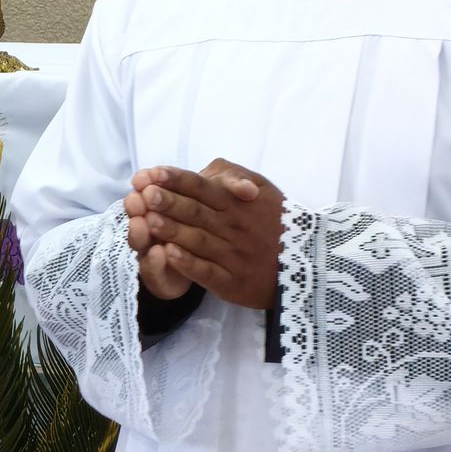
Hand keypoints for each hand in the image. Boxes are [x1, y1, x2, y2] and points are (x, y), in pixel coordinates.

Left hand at [130, 159, 284, 309]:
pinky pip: (208, 271)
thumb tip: (206, 170)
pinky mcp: (231, 281)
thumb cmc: (273, 220)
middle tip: (145, 194)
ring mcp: (232, 255)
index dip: (178, 180)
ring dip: (173, 230)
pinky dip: (189, 263)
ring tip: (149, 221)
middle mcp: (233, 226)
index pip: (203, 187)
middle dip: (170, 202)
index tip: (153, 173)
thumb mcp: (262, 188)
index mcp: (237, 202)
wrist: (305, 263)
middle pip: (197, 212)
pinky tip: (169, 255)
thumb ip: (233, 176)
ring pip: (198, 241)